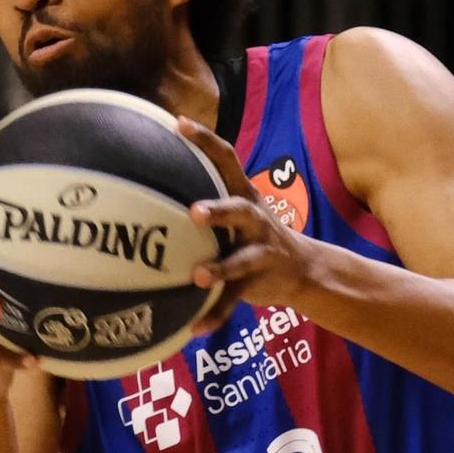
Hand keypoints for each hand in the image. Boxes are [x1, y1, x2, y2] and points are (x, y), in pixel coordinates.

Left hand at [178, 117, 321, 332]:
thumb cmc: (252, 233)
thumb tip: (148, 177)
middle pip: (239, 210)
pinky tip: (194, 329)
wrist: (305, 270)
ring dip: (220, 267)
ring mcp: (259, 252)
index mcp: (244, 195)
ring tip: (197, 275)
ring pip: (241, 260)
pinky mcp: (258, 283)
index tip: (178, 124)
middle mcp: (254, 220)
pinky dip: (215, 315)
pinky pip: (233, 301)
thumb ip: (204, 194)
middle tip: (193, 212)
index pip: (226, 159)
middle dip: (219, 210)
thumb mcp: (236, 208)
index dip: (205, 140)